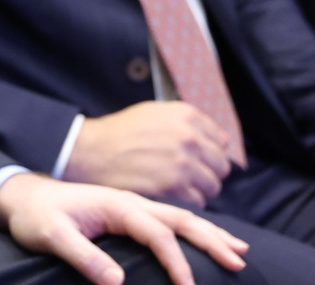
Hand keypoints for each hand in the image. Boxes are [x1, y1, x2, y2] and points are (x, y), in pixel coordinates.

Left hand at [0, 173, 249, 284]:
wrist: (21, 196)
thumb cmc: (36, 216)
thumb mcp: (52, 235)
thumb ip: (83, 256)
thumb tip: (118, 282)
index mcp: (116, 205)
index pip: (157, 233)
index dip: (176, 261)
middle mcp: (130, 202)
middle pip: (180, 218)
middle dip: (211, 239)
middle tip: (239, 262)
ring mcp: (131, 207)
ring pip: (180, 217)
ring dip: (210, 233)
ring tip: (239, 251)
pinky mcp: (128, 215)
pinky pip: (169, 222)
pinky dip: (194, 231)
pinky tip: (208, 242)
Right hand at [64, 101, 241, 206]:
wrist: (93, 151)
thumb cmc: (121, 133)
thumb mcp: (155, 113)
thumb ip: (187, 123)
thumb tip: (221, 141)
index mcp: (186, 115)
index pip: (222, 141)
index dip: (211, 153)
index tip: (200, 160)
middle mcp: (188, 137)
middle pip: (222, 165)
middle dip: (208, 172)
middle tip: (190, 176)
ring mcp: (182, 162)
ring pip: (213, 185)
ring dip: (200, 189)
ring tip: (180, 187)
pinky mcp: (174, 186)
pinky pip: (198, 200)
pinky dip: (187, 200)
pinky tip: (171, 194)